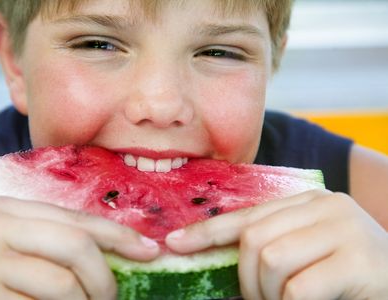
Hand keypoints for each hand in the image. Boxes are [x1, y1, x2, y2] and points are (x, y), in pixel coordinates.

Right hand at [0, 196, 158, 298]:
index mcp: (6, 209)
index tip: (150, 250)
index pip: (77, 220)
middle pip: (77, 247)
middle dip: (105, 278)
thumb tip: (123, 249)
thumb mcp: (15, 243)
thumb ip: (56, 240)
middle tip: (110, 298)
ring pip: (64, 286)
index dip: (120, 235)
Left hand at [166, 189, 387, 299]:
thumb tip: (222, 256)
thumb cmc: (347, 275)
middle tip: (260, 299)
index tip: (174, 244)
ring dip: (268, 294)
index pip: (247, 215)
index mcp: (309, 201)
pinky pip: (299, 288)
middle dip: (246, 279)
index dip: (207, 231)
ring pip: (271, 260)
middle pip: (254, 238)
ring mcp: (344, 230)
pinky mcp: (359, 261)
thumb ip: (273, 242)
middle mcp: (326, 206)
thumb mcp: (307, 250)